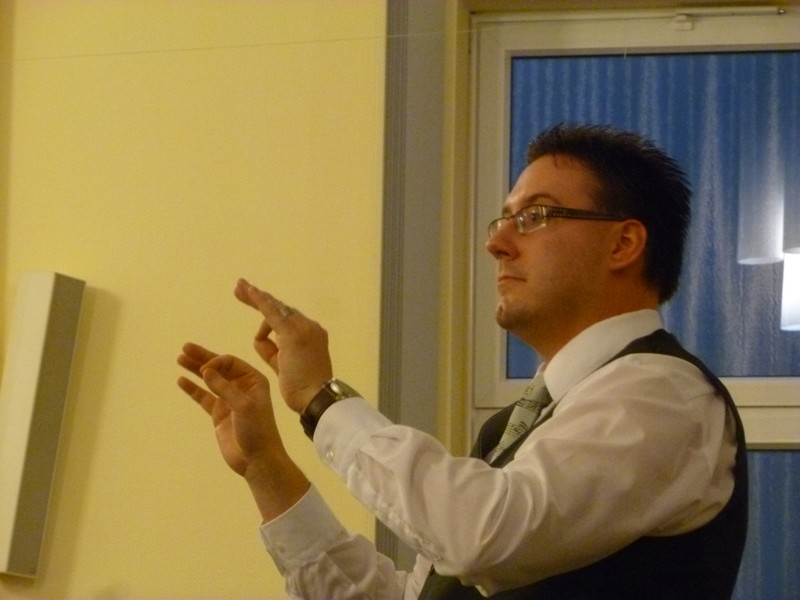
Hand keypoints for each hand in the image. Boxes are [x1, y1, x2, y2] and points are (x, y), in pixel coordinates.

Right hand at [177, 343, 308, 520]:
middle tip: (185, 347)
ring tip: (180, 358)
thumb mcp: (243, 406)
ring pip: (209, 380)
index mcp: (254, 380)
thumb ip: (224, 388)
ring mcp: (229, 400)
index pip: (231, 363)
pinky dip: (193, 389)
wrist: (257, 459)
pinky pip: (203, 397)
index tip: (205, 370)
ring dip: (195, 370)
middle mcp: (242, 387)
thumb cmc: (257, 430)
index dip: (216, 362)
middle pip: (219, 367)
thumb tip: (206, 370)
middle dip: (202, 357)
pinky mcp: (219, 413)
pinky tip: (181, 380)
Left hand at [233, 278, 332, 412]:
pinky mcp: (293, 333)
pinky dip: (260, 301)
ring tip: (238, 287)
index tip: (253, 301)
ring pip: (275, 307)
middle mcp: (309, 326)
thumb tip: (260, 337)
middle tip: (240, 287)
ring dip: (256, 297)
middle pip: (280, 308)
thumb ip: (274, 350)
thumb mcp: (284, 366)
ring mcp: (302, 328)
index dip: (268, 309)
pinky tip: (249, 291)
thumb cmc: (302, 388)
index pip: (285, 318)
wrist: (316, 397)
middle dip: (259, 298)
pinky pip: (273, 313)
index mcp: (310, 334)